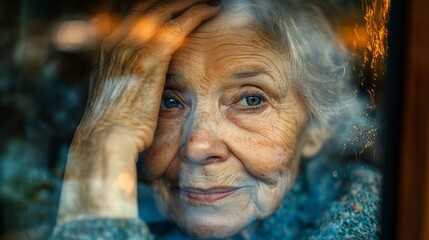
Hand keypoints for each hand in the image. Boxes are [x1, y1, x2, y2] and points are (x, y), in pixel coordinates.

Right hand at [57, 0, 220, 222]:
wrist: (106, 138)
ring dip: (188, 3)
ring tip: (207, 1)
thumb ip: (121, 76)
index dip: (155, 8)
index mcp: (108, 47)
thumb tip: (133, 75)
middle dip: (174, 1)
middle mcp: (118, 41)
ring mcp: (133, 48)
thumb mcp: (111, 93)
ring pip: (164, 11)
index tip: (174, 6)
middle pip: (148, 6)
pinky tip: (210, 10)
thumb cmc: (112, 124)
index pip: (134, 15)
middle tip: (194, 0)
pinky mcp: (151, 60)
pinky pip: (178, 27)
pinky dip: (196, 15)